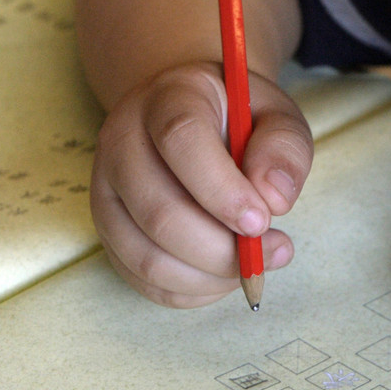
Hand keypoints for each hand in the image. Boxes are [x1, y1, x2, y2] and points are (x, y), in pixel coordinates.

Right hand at [90, 63, 312, 306]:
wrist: (193, 120)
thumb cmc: (239, 121)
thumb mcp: (276, 116)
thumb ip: (284, 148)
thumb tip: (273, 198)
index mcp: (167, 98)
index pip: (181, 140)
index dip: (223, 190)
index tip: (263, 221)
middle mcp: (122, 140)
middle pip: (159, 211)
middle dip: (222, 248)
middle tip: (274, 250)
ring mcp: (106, 189)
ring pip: (147, 255)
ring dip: (210, 274)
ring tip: (254, 264)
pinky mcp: (108, 230)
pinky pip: (144, 280)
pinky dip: (192, 291)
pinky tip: (225, 274)